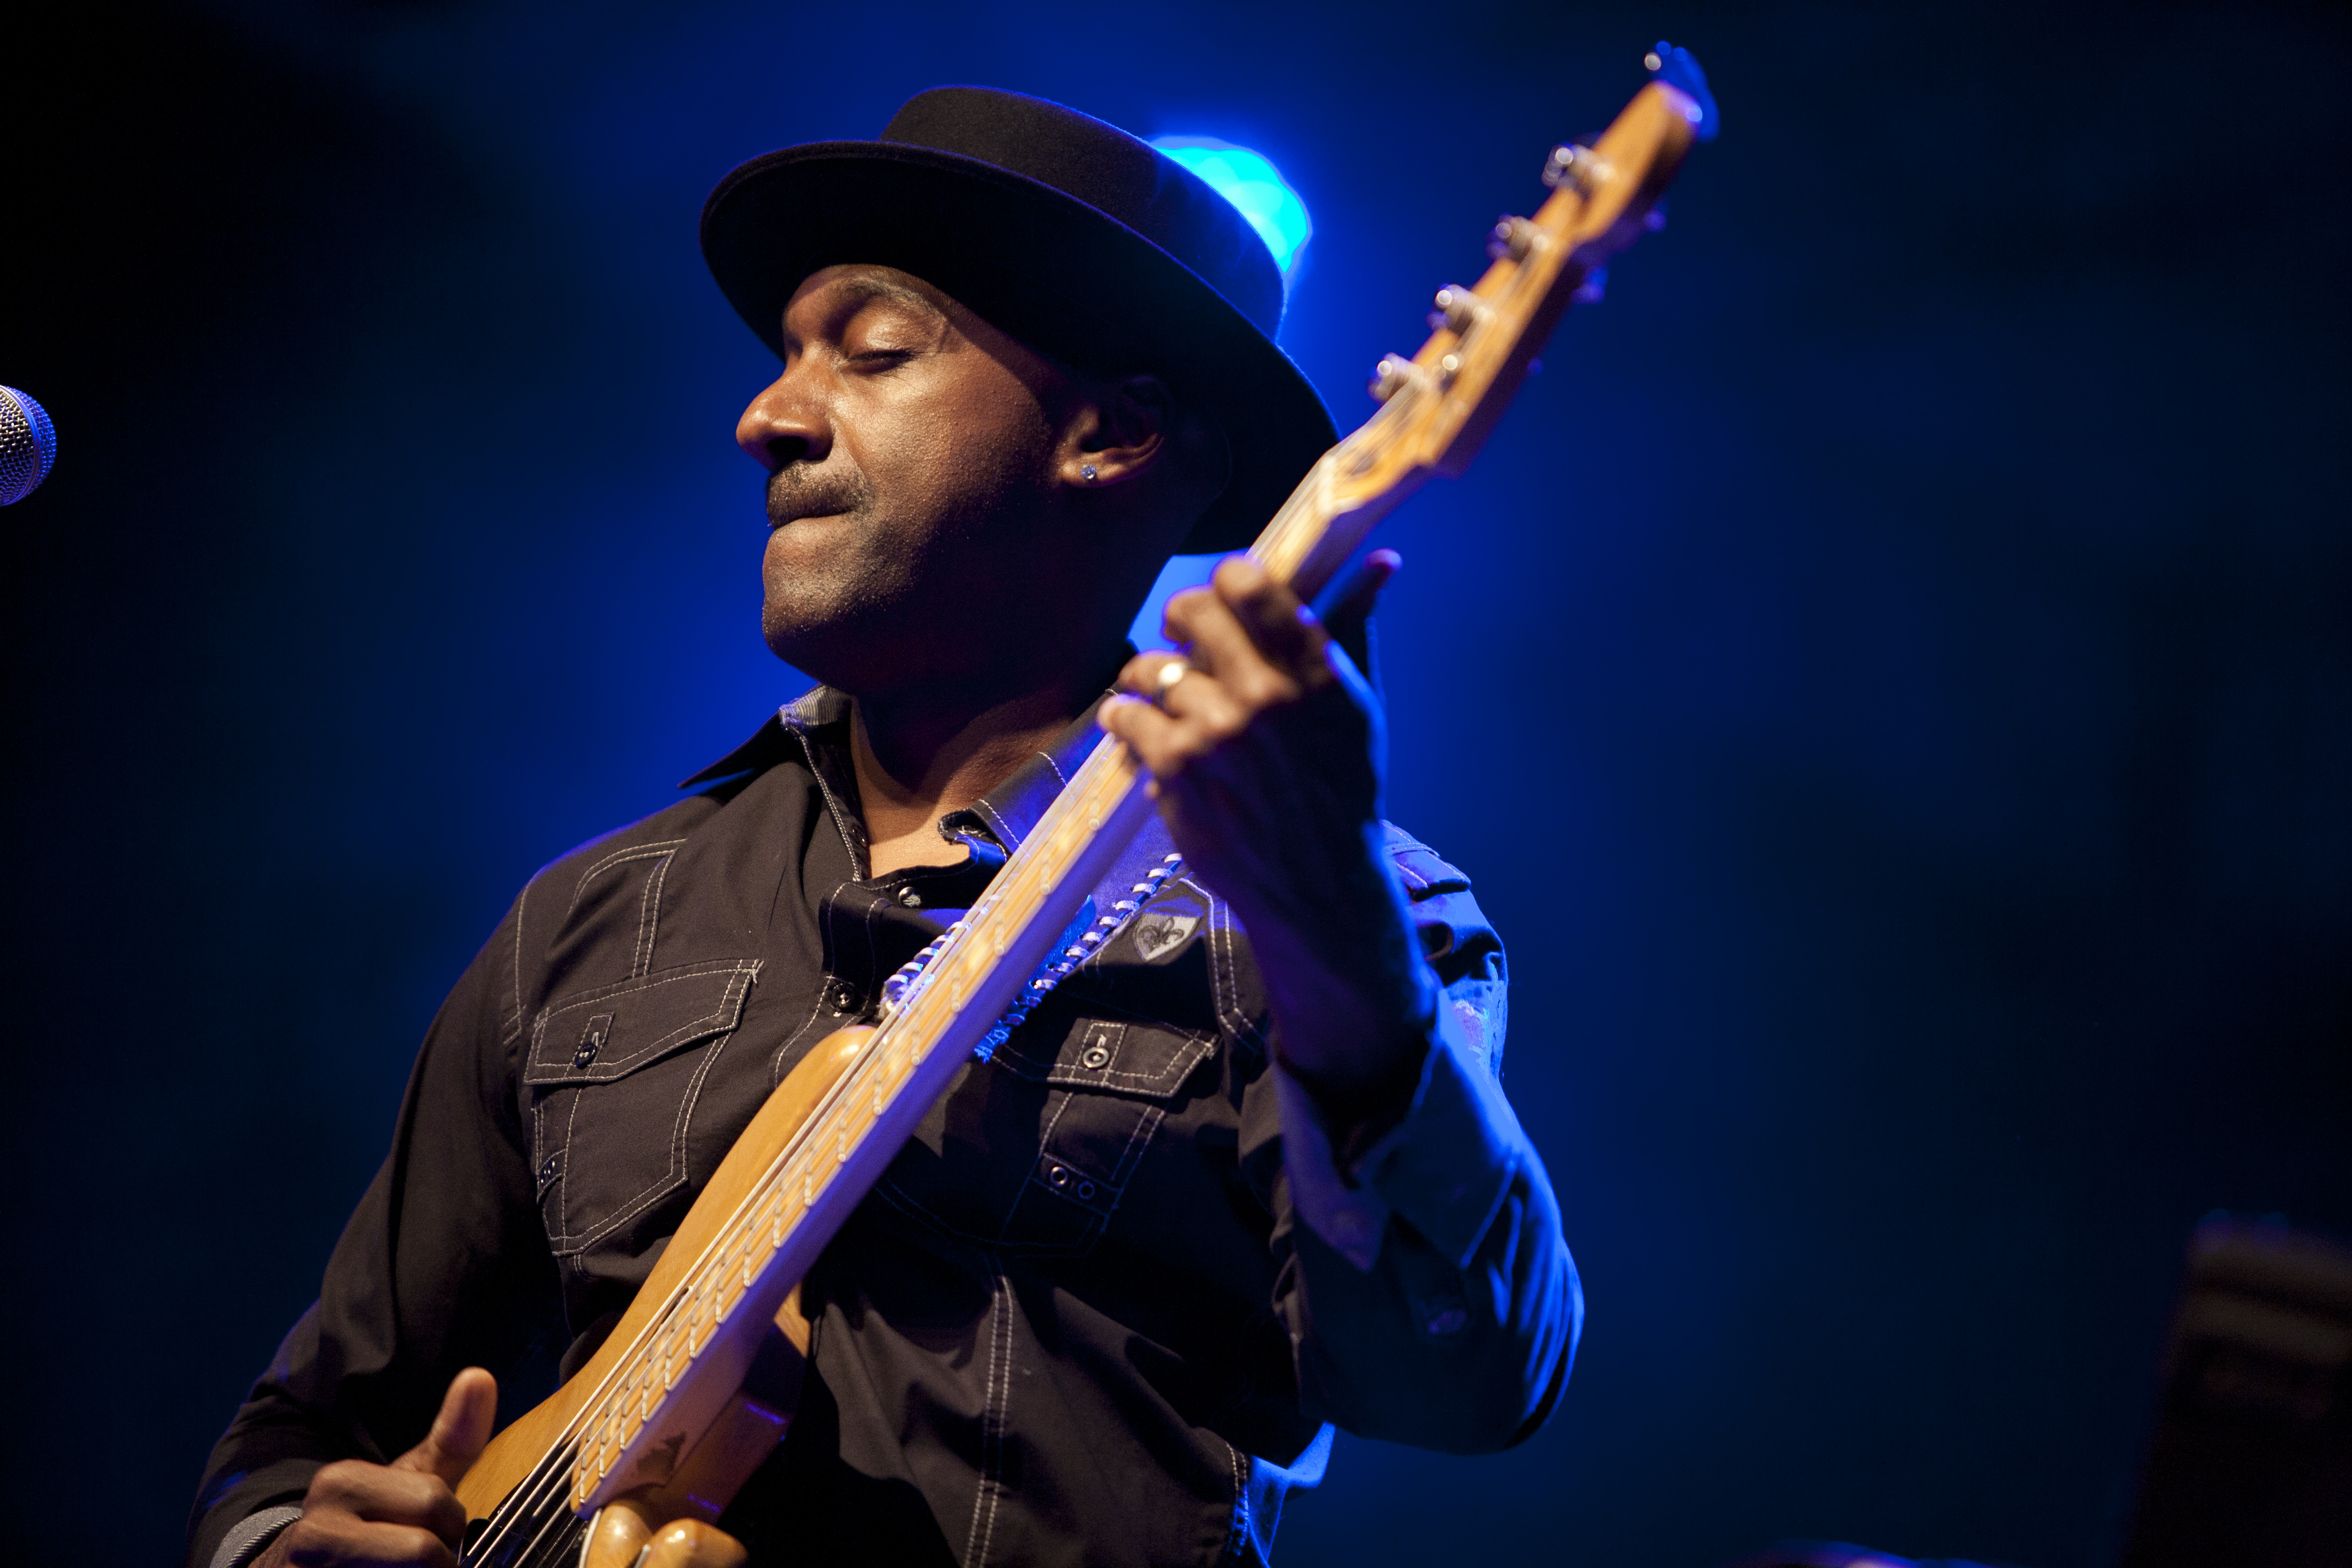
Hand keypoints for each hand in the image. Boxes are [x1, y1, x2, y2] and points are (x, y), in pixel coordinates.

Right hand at [256, 1369, 494, 1567]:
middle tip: (412, 1561)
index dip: (449, 1528)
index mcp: (340, 1483)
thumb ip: (453, 1437)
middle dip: (436, 1563)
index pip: (437, 1508)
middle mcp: (314, 1533)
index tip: (425, 1531)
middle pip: (424, 1555)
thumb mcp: (409, 1481)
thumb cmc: (372, 1525)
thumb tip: (479, 1376)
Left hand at [1100, 552, 1429, 1098]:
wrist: (1319, 884)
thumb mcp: (1360, 708)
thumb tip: (1378, 562)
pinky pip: (1127, 715)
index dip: (1229, 578)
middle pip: (1193, 612)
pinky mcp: (1175, 770)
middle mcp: (1265, 696)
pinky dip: (1125, 717)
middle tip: (1184, 636)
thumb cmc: (1341, 791)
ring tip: (1161, 695)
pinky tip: (1139, 727)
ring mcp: (1216, 733)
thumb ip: (1353, 631)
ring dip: (1148, 675)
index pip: (1252, 585)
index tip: (1224, 593)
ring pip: (1151, 666)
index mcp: (1316, 672)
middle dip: (1182, 617)